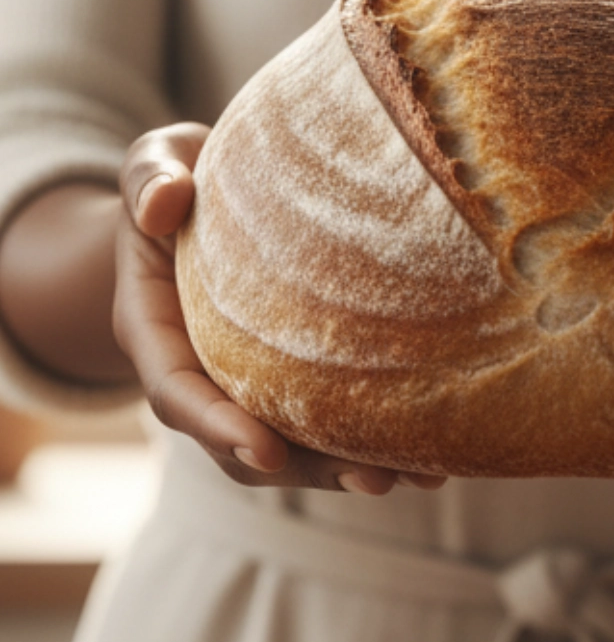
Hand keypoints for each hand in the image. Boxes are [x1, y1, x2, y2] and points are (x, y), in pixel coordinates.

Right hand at [114, 123, 445, 496]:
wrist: (200, 198)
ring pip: (292, 450)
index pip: (178, 394)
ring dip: (350, 470)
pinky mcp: (289, 385)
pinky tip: (436, 455)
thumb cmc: (178, 176)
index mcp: (154, 332)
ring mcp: (245, 388)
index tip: (265, 451)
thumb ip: (149, 178)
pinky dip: (375, 444)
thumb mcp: (153, 162)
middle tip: (371, 479)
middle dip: (306, 470)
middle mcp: (198, 375)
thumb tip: (163, 202)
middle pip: (242, 445)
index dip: (217, 427)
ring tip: (419, 477)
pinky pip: (325, 427)